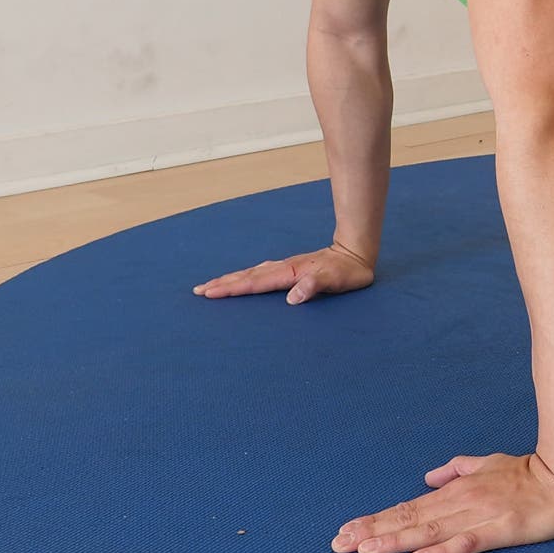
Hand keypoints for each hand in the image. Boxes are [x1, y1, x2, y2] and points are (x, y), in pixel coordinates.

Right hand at [192, 242, 373, 304]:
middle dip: (222, 284)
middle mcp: (283, 269)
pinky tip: (240, 278)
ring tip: (210, 286)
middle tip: (198, 291)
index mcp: (290, 273)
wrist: (355, 253)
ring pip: (251, 273)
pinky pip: (260, 273)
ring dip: (230, 279)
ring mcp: (285, 267)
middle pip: (247, 276)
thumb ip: (315, 287)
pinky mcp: (289, 269)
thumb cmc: (347, 272)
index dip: (232, 288)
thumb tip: (292, 298)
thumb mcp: (336, 282)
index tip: (211, 292)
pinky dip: (245, 276)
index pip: (255, 283)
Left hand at [331, 451, 553, 552]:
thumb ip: (458, 469)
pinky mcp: (501, 530)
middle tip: (340, 544)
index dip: (377, 519)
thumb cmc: (529, 472)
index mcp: (457, 490)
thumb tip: (430, 477)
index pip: (408, 507)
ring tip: (365, 549)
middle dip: (373, 532)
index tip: (347, 530)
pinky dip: (441, 551)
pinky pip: (467, 543)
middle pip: (410, 519)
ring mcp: (480, 515)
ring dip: (396, 540)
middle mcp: (462, 501)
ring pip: (430, 530)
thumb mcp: (488, 463)